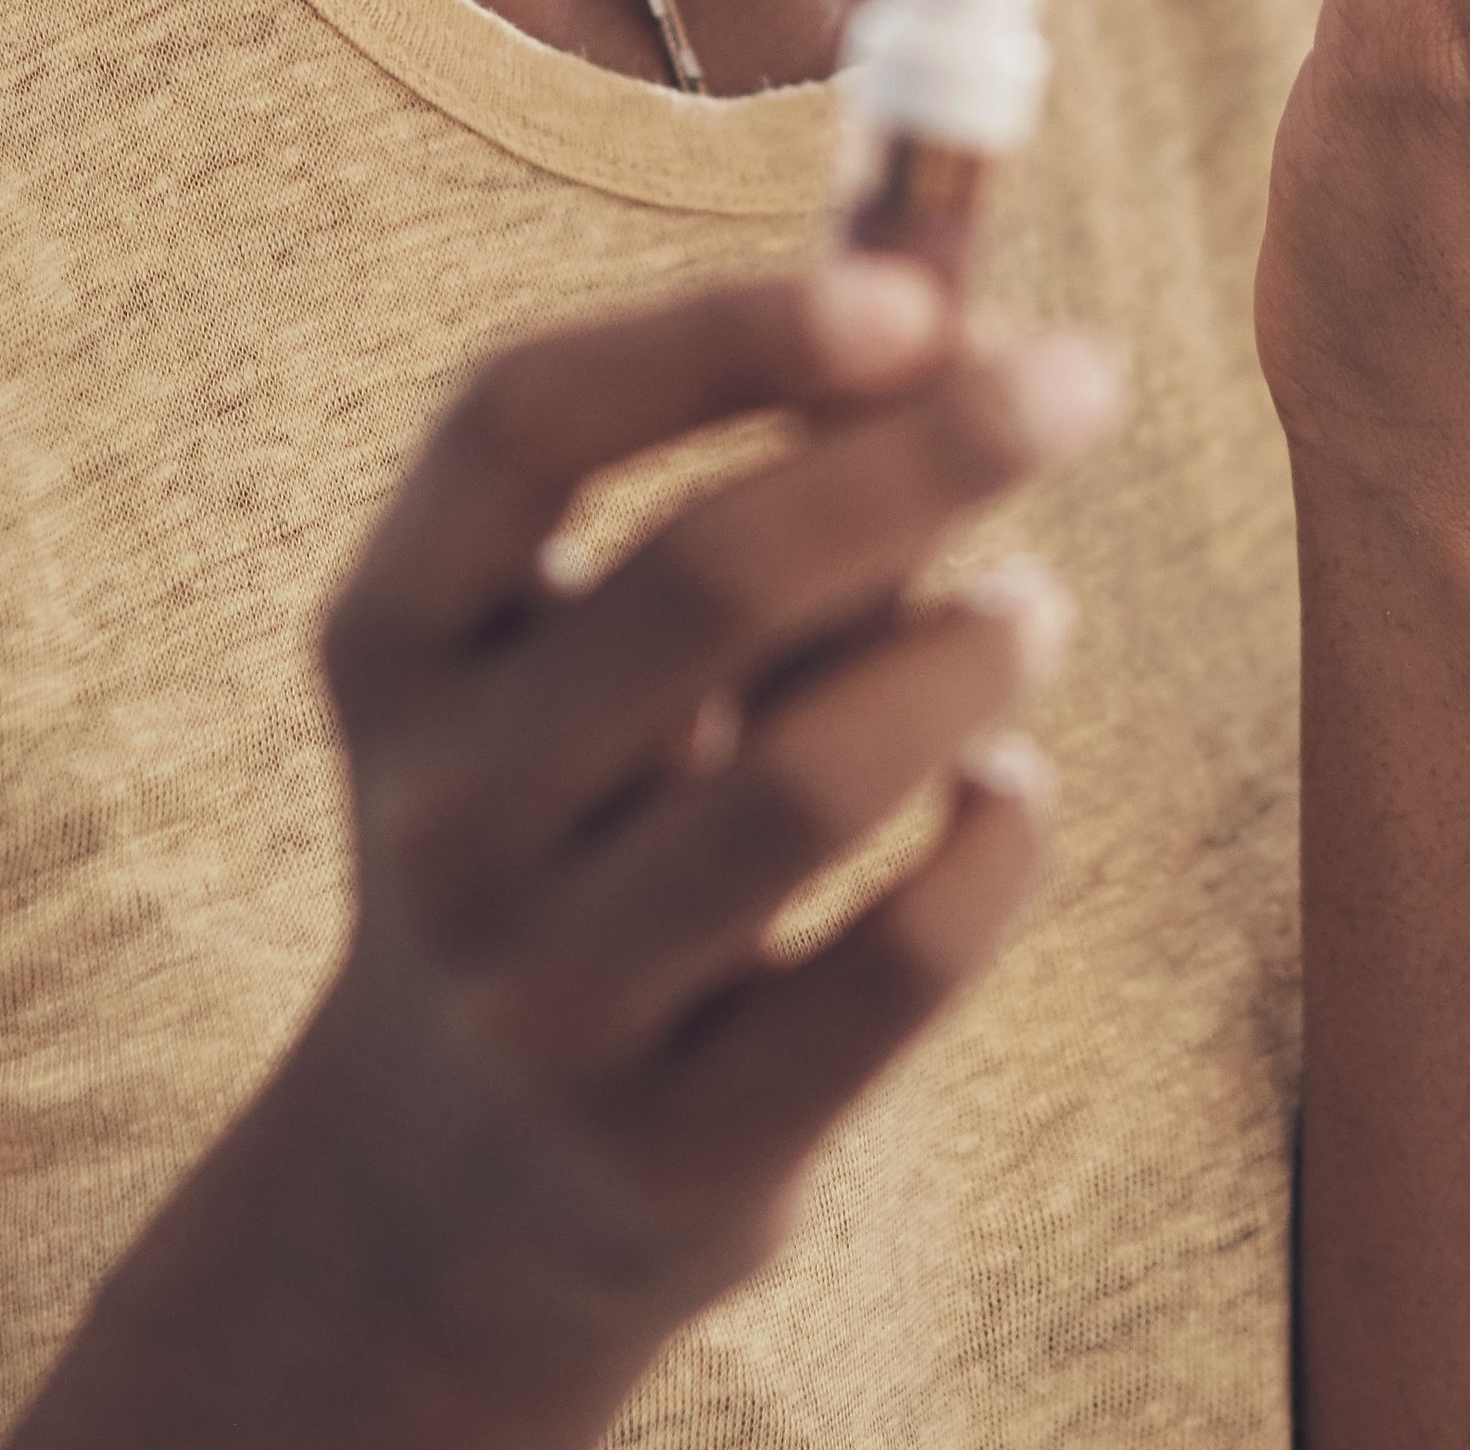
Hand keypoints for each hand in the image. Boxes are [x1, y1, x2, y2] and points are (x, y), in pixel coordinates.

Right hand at [24, 261, 1118, 1446]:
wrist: (447, 1195)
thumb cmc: (585, 817)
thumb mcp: (588, 644)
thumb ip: (759, 469)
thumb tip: (957, 275)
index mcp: (391, 641)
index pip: (519, 425)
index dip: (717, 334)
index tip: (910, 291)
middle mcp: (436, 817)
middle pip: (702, 581)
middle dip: (922, 456)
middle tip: (1079, 381)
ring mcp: (540, 1002)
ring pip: (809, 781)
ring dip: (968, 654)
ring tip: (1033, 608)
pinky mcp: (669, 1157)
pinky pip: (894, 966)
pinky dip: (993, 844)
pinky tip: (1004, 789)